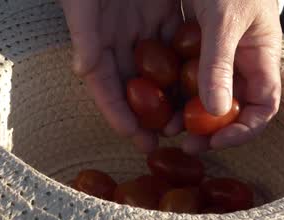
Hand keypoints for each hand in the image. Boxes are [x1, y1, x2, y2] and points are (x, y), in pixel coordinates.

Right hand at [59, 0, 182, 152]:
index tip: (129, 134)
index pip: (104, 83)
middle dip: (143, 115)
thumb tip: (82, 70)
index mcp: (98, 39)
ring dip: (170, 96)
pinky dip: (191, 64)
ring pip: (160, 69)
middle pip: (133, 85)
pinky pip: (182, 41)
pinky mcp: (166, 9)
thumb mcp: (81, 1)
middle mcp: (121, 38)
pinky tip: (202, 87)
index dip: (114, 110)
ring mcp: (144, 26)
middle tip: (155, 143)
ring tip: (182, 124)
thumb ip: (82, 32)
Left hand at [180, 0, 282, 153]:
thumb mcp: (224, 20)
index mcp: (260, 58)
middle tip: (185, 143)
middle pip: (230, 109)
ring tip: (165, 127)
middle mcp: (239, 63)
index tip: (217, 142)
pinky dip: (172, 92)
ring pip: (204, 97)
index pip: (263, 107)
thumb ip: (220, 63)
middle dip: (209, 131)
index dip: (244, 130)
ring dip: (186, 115)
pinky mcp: (192, 49)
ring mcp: (214, 57)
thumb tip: (218, 111)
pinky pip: (183, 78)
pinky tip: (154, 101)